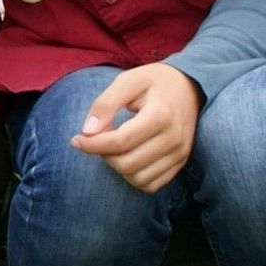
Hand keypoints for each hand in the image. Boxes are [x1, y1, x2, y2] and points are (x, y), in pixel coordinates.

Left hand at [71, 63, 200, 192]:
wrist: (189, 86)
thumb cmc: (153, 81)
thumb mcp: (127, 80)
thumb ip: (105, 103)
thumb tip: (86, 132)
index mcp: (161, 114)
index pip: (121, 142)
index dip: (93, 145)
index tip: (76, 139)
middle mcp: (174, 138)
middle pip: (128, 164)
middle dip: (103, 155)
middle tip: (99, 138)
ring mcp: (180, 153)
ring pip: (138, 179)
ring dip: (117, 167)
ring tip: (115, 145)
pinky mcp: (181, 162)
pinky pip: (152, 185)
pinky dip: (133, 177)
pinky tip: (128, 156)